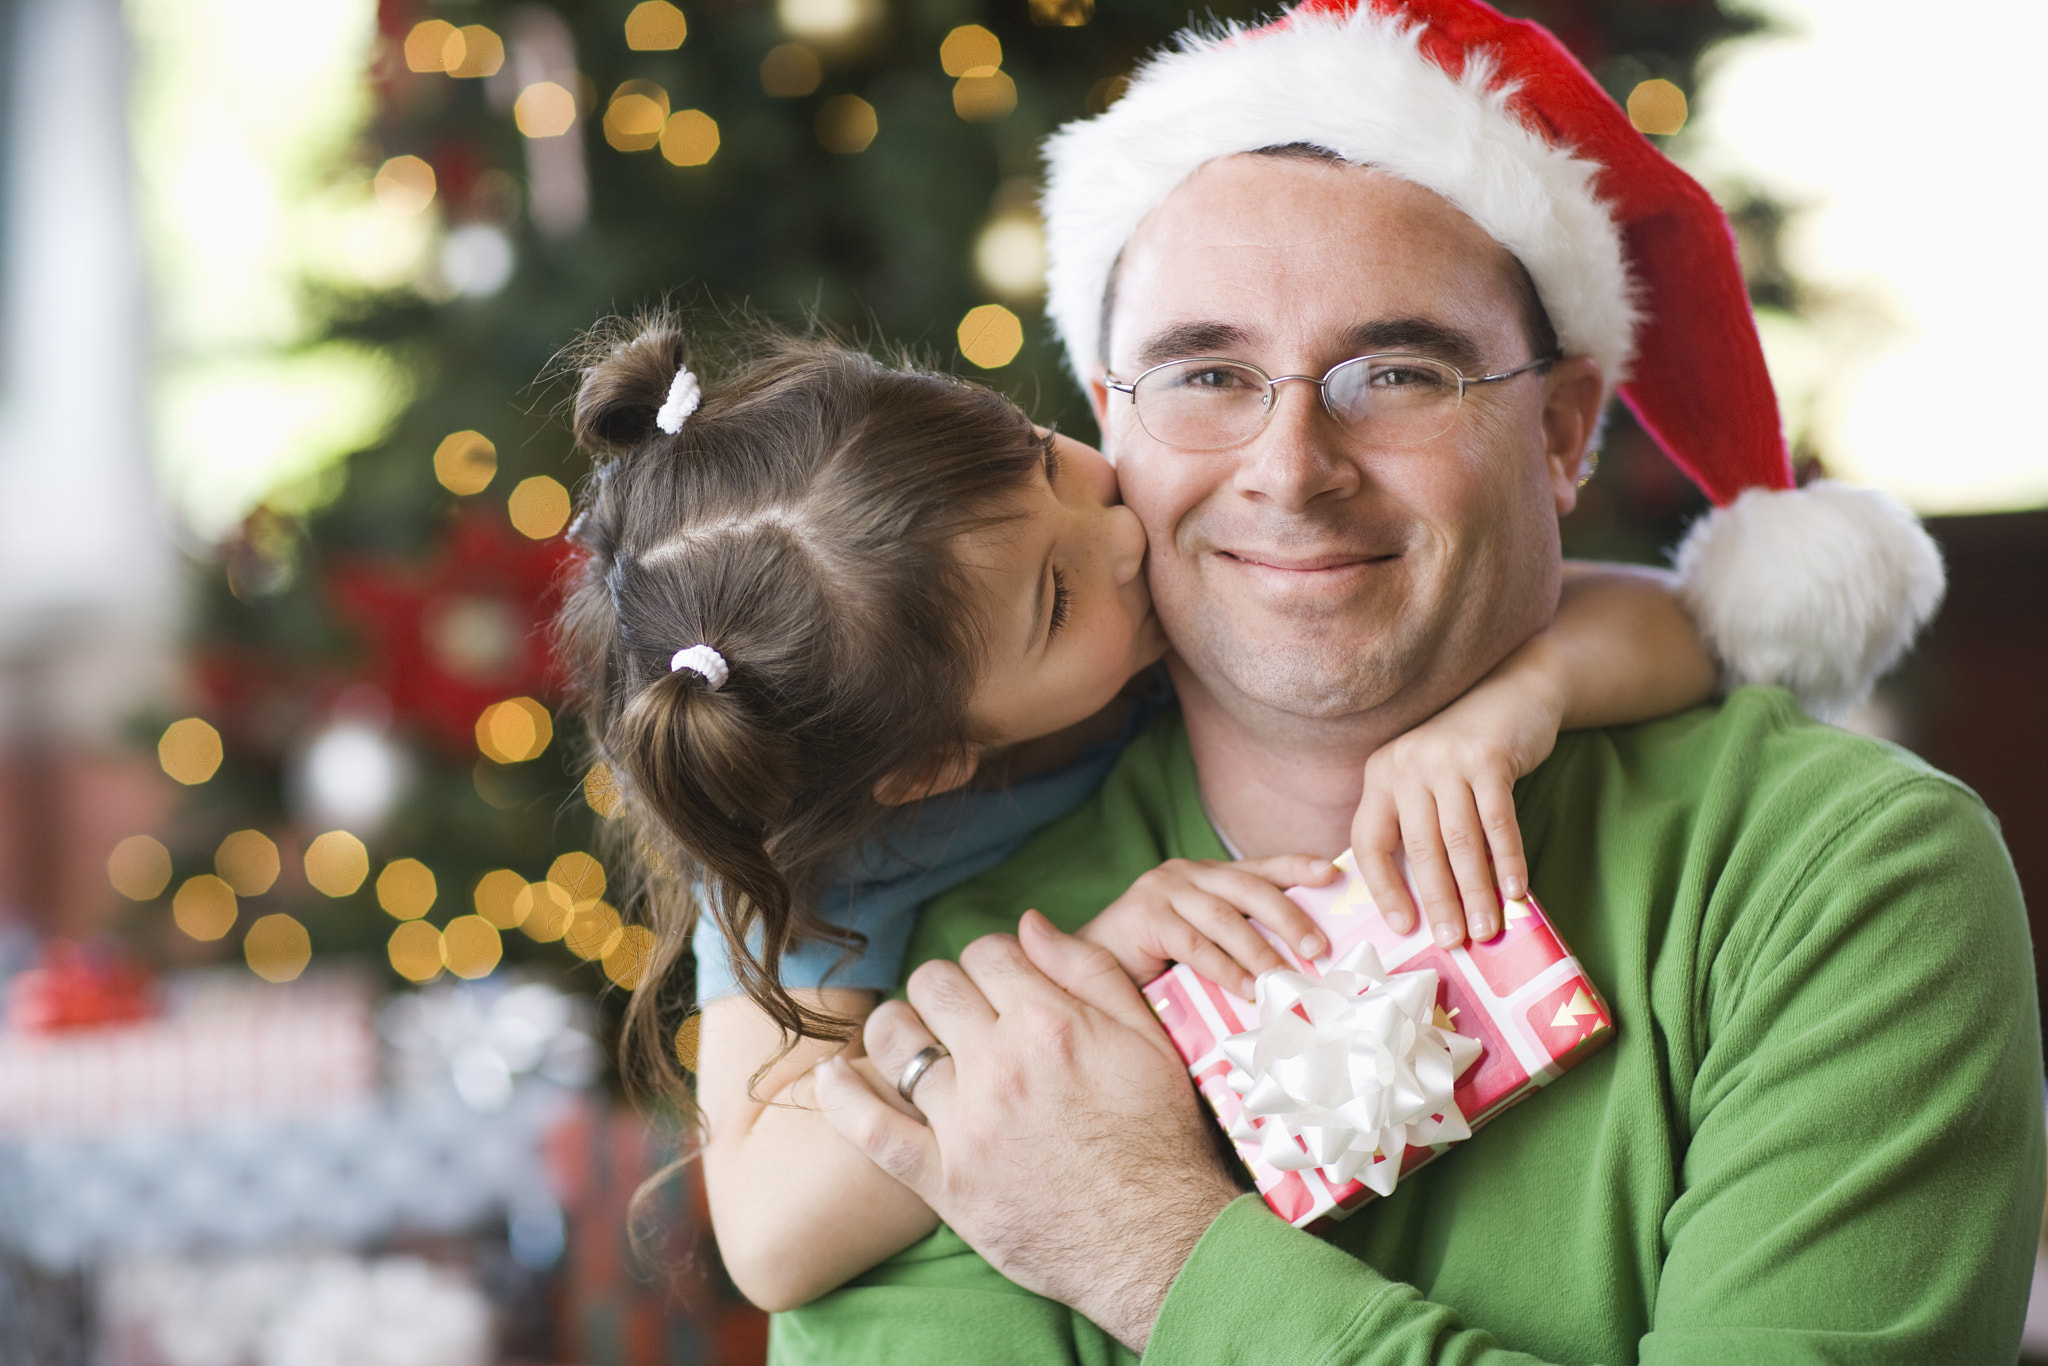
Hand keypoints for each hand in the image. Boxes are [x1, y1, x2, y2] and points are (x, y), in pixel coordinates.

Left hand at [812, 911, 1239, 1351]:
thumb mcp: (1148, 1038)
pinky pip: (870, 1129)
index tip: (1002, 987)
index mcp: (1049, 1022)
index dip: (993, 963)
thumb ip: (1088, 970)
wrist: (1158, 1241)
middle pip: (934, 984)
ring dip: (899, 1030)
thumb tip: (1030, 922)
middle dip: (947, 990)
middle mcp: (1000, 1064)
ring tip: (917, 1043)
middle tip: (964, 1017)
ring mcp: (965, 1123)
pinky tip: (828, 1078)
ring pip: (894, 1040)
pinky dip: (841, 1098)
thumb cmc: (1159, 1136)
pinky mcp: (944, 1180)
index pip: (986, 952)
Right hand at [1077, 854, 1336, 993]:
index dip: (1296, 868)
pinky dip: (1225, 969)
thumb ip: (1238, 938)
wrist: (1086, 972)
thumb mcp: (1202, 942)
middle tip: (1319, 949)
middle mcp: (1184, 873)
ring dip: (1260, 951)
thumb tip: (1297, 958)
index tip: (1333, 873)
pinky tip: (1246, 990)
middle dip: (1289, 917)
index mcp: (1203, 875)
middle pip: (1248, 889)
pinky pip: (1194, 944)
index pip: (1258, 867)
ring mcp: (1161, 891)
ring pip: (1224, 918)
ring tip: (1286, 979)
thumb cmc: (1151, 964)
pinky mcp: (1143, 916)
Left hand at [1350, 673, 1560, 948]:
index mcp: (1381, 775)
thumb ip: (1417, 824)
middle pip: (1419, 848)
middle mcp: (1406, 765)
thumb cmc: (1468, 753)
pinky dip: (1508, 861)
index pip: (1369, 842)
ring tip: (1486, 929)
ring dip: (1475, 891)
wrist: (1515, 691)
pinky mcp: (1488, 757)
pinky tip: (1516, 892)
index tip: (1403, 926)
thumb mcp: (1427, 780)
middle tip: (1453, 942)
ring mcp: (1446, 759)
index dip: (1383, 887)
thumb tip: (1424, 902)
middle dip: (1437, 901)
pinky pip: (1498, 822)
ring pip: (1460, 841)